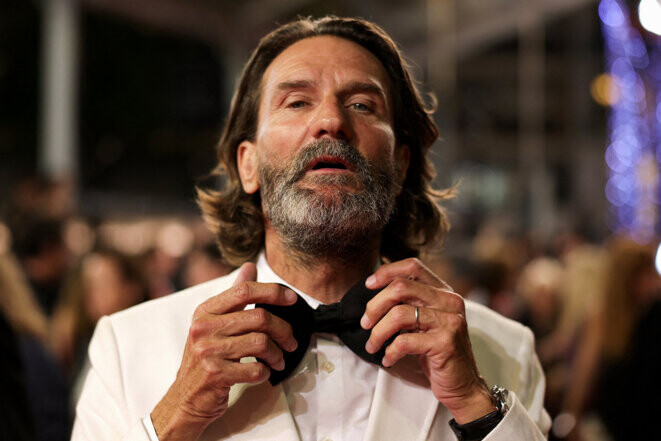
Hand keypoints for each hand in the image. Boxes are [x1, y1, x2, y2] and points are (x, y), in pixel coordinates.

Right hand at [151, 263, 297, 440]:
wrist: (185, 398)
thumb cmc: (205, 359)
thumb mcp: (213, 323)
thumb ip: (234, 295)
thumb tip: (250, 267)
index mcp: (205, 311)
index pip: (244, 290)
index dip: (273, 292)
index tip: (291, 299)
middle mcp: (204, 328)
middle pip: (260, 317)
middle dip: (284, 330)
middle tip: (290, 341)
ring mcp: (208, 351)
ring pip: (261, 343)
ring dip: (277, 354)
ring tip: (278, 360)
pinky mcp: (215, 374)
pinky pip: (256, 369)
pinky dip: (265, 372)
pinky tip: (261, 373)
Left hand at [361, 258, 494, 423]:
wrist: (463, 385)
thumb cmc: (438, 354)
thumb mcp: (426, 322)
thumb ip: (410, 304)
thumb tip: (374, 294)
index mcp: (444, 292)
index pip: (413, 267)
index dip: (386, 272)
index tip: (368, 285)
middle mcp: (449, 301)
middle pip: (401, 287)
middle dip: (375, 305)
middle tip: (365, 323)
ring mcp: (449, 321)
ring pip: (398, 314)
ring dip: (378, 332)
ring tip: (373, 345)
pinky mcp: (445, 342)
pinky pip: (404, 341)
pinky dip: (390, 351)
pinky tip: (388, 358)